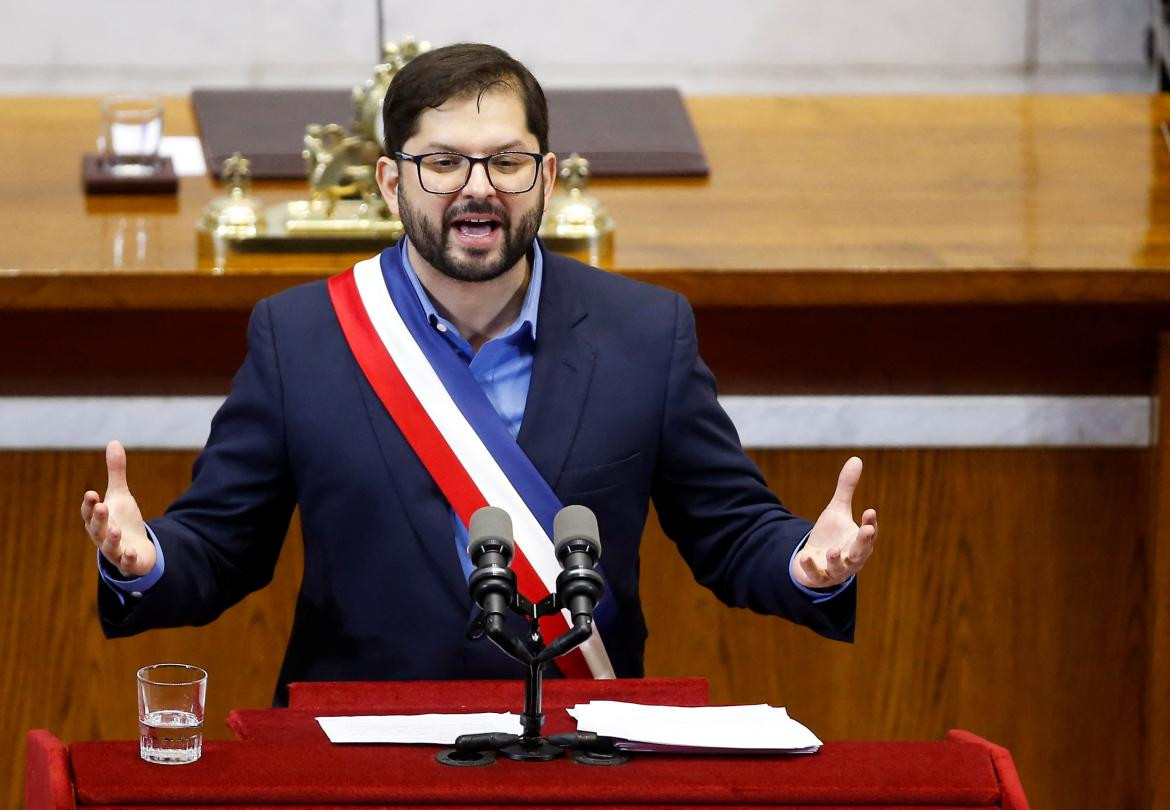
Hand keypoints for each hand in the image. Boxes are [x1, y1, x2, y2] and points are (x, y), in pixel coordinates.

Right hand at [81, 440, 155, 577]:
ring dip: (112, 539)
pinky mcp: (129, 562)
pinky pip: (126, 562)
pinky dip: (127, 558)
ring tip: (116, 530)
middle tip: (101, 507)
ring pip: (109, 547)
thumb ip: (116, 472)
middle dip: (98, 519)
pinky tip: (130, 552)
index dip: (89, 504)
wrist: (135, 550)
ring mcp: (115, 550)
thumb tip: (114, 441)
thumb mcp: (120, 496)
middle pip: (97, 529)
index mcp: (98, 520)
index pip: (89, 513)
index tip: (91, 493)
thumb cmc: (122, 521)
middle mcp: (102, 536)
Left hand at [791, 456, 876, 588]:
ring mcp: (835, 570)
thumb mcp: (837, 510)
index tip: (869, 511)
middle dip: (863, 542)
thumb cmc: (831, 535)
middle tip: (866, 531)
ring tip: (832, 550)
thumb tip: (856, 459)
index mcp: (859, 542)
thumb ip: (846, 488)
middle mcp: (851, 558)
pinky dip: (811, 567)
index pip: (868, 533)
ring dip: (836, 559)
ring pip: (839, 567)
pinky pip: (816, 574)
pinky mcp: (819, 577)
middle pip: (860, 552)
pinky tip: (805, 556)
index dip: (870, 523)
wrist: (813, 561)